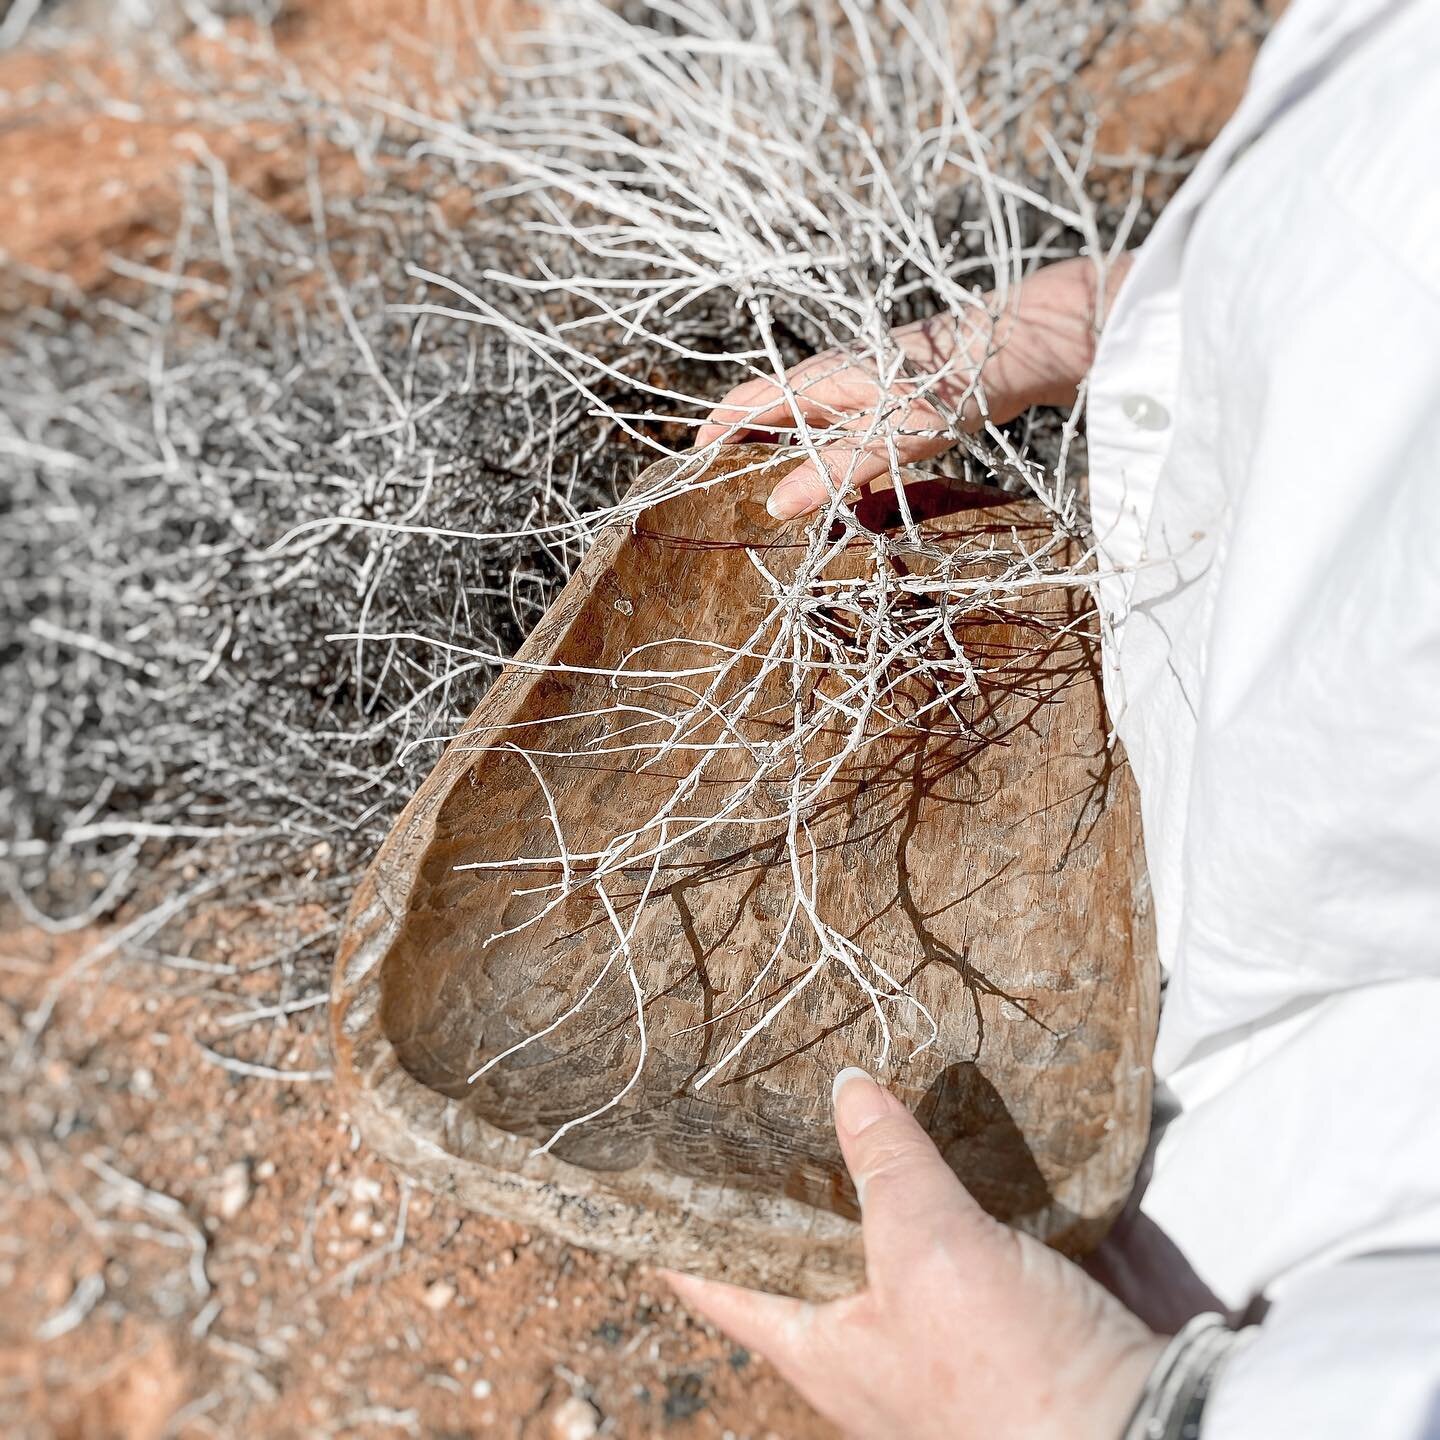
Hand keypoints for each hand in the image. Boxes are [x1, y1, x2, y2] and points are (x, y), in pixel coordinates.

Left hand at [664, 1068, 1161, 1439]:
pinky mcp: (1008, 1282)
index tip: (642, 1151)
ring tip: (846, 1057)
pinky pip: (966, 1203)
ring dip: (877, 1146)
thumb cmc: (1014, 1377)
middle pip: (804, 1230)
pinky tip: (950, 1093)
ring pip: (886, 1208)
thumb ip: (886, 1168)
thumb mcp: (931, 1258)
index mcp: (821, 1342)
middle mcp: (870, 1326)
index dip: (674, 1221)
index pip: (714, 1278)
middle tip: (757, 1069)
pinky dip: (956, 1154)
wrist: (1155, 1432)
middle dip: (786, 1158)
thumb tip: (846, 1089)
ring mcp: (941, 1305)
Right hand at [696, 255, 1129, 519]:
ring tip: (780, 503)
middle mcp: (833, 380)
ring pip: (810, 428)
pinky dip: (836, 464)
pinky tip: (852, 499)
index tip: (692, 464)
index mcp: (820, 380)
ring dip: (792, 461)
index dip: (716, 431)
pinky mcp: (890, 399)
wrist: (1014, 351)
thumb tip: (776, 506)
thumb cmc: (950, 387)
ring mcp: (861, 388)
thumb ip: (832, 473)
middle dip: (746, 451)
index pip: (748, 402)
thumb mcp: (888, 439)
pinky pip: (846, 435)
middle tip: (726, 493)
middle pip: (773, 415)